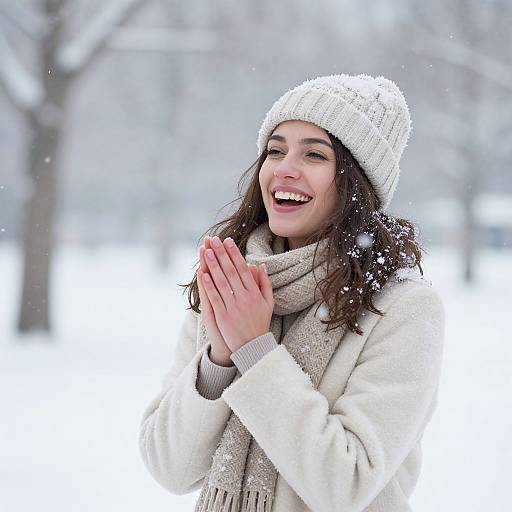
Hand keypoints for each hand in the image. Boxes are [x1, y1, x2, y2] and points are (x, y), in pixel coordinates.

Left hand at [199, 236, 273, 352]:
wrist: (253, 347)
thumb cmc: (260, 323)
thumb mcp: (268, 303)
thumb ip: (265, 283)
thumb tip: (260, 265)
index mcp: (255, 292)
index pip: (243, 268)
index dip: (235, 254)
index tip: (228, 241)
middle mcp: (245, 297)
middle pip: (231, 271)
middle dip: (221, 254)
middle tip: (214, 240)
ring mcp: (234, 307)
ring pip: (222, 282)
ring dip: (213, 265)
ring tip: (206, 251)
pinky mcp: (223, 316)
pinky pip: (215, 298)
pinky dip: (209, 285)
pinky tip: (203, 274)